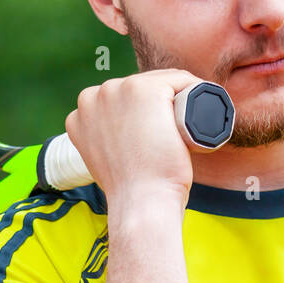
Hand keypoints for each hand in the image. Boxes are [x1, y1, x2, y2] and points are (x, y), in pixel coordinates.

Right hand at [63, 68, 203, 211]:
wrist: (140, 202)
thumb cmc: (130, 191)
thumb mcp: (104, 163)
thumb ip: (105, 148)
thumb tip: (119, 147)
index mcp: (82, 113)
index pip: (120, 100)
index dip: (144, 113)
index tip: (160, 132)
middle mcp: (93, 96)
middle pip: (138, 88)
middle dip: (161, 103)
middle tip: (177, 132)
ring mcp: (117, 89)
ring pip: (160, 83)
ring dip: (178, 97)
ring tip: (188, 124)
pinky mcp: (145, 90)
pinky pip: (180, 80)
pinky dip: (195, 90)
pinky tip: (202, 106)